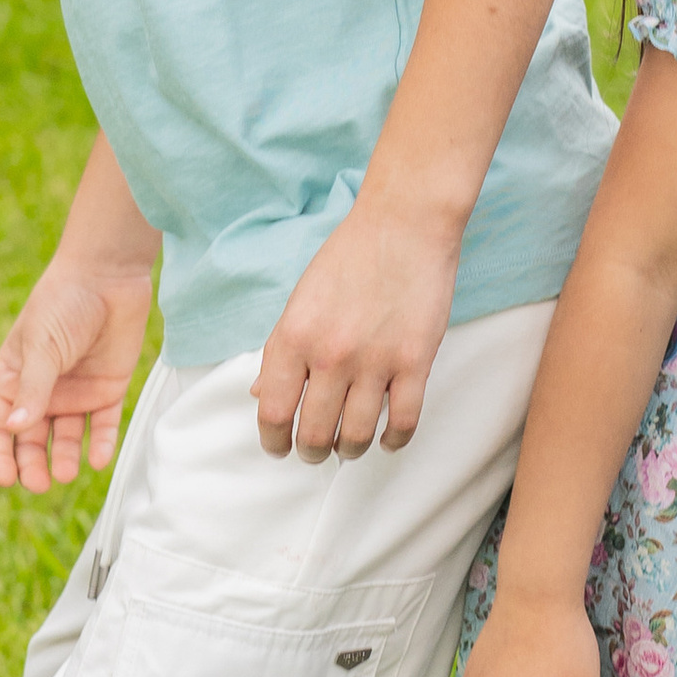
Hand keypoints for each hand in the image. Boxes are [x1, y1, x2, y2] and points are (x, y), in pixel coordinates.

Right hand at [0, 256, 155, 491]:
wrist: (109, 275)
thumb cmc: (63, 303)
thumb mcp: (41, 346)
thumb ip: (32, 389)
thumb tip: (16, 429)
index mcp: (13, 378)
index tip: (6, 478)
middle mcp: (42, 391)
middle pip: (31, 440)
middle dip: (32, 464)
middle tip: (39, 483)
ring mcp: (75, 392)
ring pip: (65, 438)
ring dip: (64, 458)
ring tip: (66, 472)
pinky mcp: (107, 390)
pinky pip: (102, 426)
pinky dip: (100, 444)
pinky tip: (98, 459)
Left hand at [253, 195, 460, 461]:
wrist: (403, 224)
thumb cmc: (349, 257)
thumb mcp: (300, 301)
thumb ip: (281, 351)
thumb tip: (261, 394)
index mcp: (292, 338)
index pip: (273, 414)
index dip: (273, 440)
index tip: (279, 447)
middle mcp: (329, 356)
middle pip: (314, 435)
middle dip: (312, 452)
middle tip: (315, 452)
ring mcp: (374, 361)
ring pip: (357, 436)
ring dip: (350, 450)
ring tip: (349, 447)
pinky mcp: (415, 361)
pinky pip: (403, 421)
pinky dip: (393, 440)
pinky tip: (387, 439)